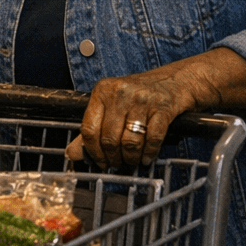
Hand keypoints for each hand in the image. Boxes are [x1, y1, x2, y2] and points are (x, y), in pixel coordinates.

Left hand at [64, 64, 200, 168]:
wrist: (174, 81)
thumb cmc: (138, 96)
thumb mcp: (111, 105)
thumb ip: (91, 128)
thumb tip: (71, 154)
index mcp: (103, 91)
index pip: (89, 128)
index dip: (92, 151)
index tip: (98, 162)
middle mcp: (120, 92)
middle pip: (109, 138)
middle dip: (112, 158)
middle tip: (116, 164)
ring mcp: (142, 100)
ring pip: (130, 141)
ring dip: (130, 158)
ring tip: (131, 161)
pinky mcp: (163, 108)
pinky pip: (153, 138)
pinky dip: (149, 153)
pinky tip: (146, 158)